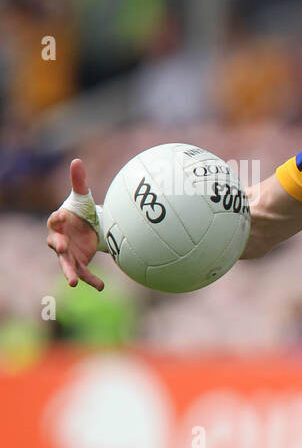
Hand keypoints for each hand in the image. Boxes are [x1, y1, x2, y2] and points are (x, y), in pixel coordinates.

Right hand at [46, 158, 104, 290]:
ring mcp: (68, 253)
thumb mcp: (82, 197)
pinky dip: (91, 280)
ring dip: (70, 272)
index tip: (62, 216)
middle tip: (60, 248)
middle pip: (55, 243)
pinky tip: (101, 287)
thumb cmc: (81, 211)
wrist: (89, 227)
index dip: (57, 219)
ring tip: (72, 282)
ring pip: (66, 264)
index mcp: (59, 222)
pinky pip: (83, 272)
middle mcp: (59, 239)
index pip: (54, 220)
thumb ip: (79, 181)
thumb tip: (77, 160)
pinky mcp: (78, 262)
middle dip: (57, 246)